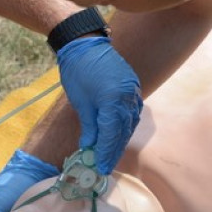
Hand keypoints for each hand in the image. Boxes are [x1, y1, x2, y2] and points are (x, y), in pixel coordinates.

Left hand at [56, 37, 141, 173]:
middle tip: (106, 167)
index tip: (100, 167)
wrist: (85, 44)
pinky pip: (133, 112)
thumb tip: (89, 148)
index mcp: (113, 99)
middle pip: (123, 131)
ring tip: (111, 155)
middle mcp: (128, 96)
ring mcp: (133, 91)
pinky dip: (126, 126)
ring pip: (130, 123)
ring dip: (121, 140)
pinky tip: (120, 136)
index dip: (105, 152)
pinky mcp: (133, 87)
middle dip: (114, 150)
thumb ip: (89, 126)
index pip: (111, 134)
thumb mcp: (81, 102)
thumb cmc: (78, 72)